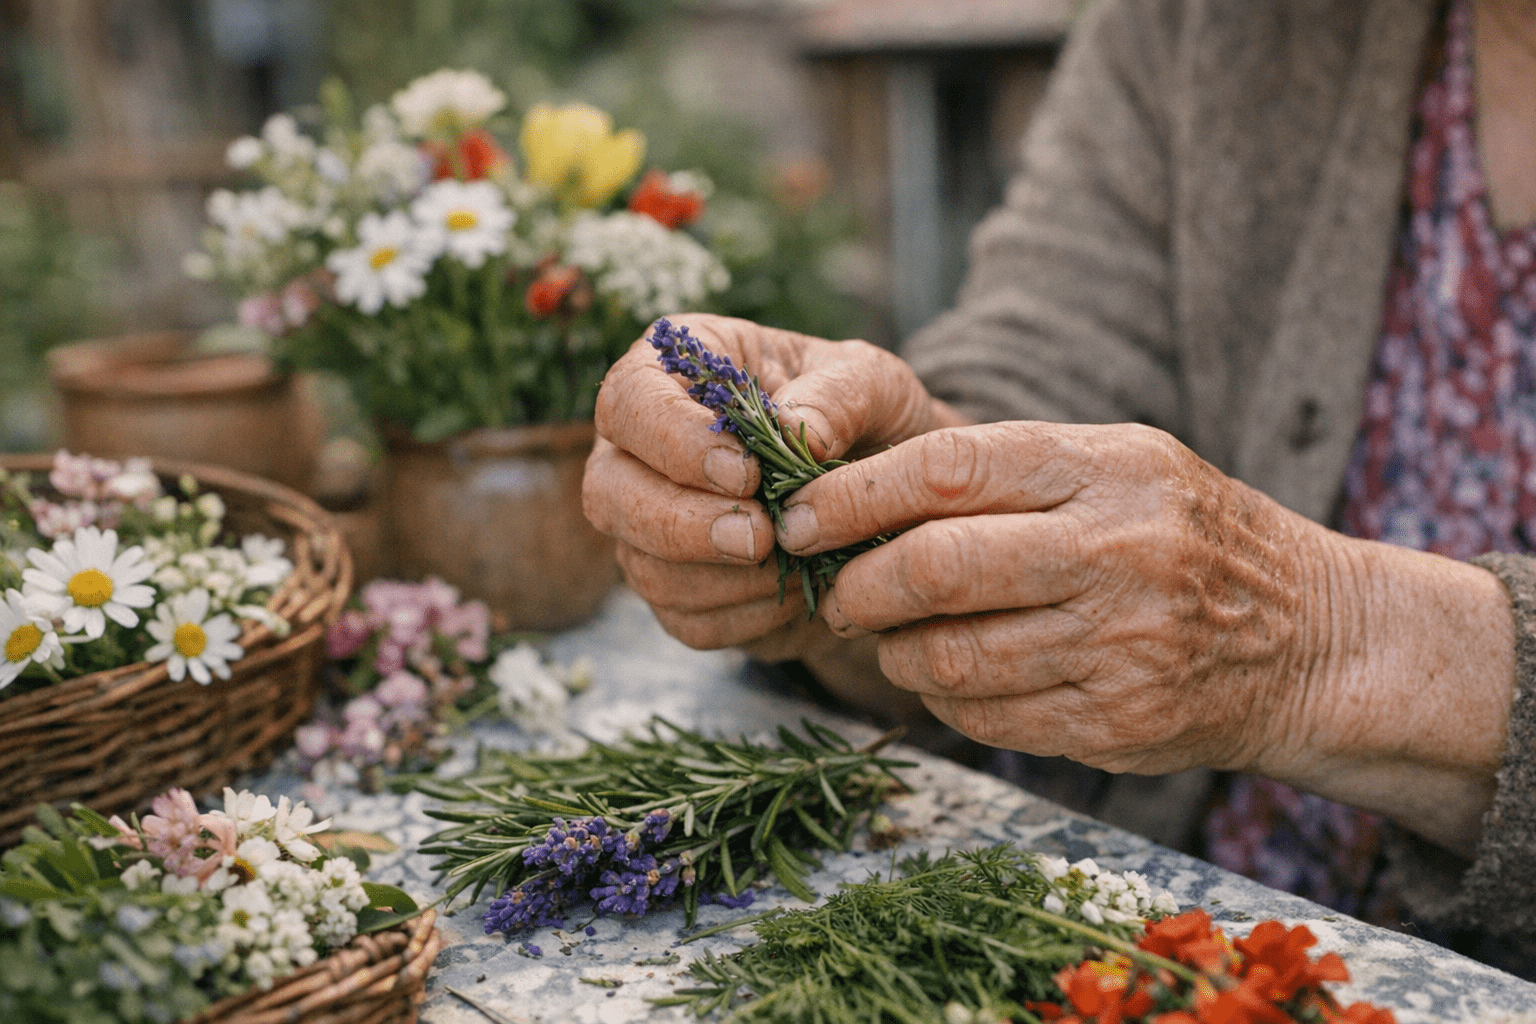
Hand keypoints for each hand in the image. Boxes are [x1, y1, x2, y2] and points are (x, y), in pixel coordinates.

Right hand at [582, 314, 962, 663]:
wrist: (888, 499)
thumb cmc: (866, 418)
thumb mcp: (873, 383)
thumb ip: (839, 394)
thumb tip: (796, 429)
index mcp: (673, 373)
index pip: (628, 401)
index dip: (672, 442)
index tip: (743, 472)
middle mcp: (640, 451)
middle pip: (608, 492)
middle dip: (682, 523)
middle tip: (759, 537)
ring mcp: (650, 525)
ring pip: (643, 566)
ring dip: (722, 578)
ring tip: (797, 561)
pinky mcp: (678, 589)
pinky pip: (685, 619)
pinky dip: (745, 616)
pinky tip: (796, 594)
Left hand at [778, 420, 1514, 853]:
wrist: (1309, 639)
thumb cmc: (1184, 536)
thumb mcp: (1118, 465)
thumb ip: (1006, 472)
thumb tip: (856, 493)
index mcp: (1104, 469)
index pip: (946, 469)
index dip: (852, 495)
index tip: (799, 517)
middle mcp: (1115, 551)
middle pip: (935, 566)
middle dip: (856, 585)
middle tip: (833, 591)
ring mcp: (1119, 644)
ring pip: (949, 655)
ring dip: (893, 651)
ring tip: (889, 636)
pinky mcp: (1116, 722)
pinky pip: (986, 717)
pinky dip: (944, 699)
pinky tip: (950, 678)